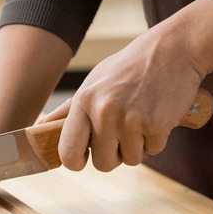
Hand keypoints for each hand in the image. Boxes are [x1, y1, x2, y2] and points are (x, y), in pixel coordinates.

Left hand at [40, 23, 205, 171]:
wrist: (173, 49)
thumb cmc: (129, 68)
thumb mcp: (93, 82)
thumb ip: (67, 111)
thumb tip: (39, 129)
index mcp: (84, 102)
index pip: (67, 153)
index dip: (76, 162)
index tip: (85, 157)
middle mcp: (104, 112)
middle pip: (102, 164)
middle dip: (113, 155)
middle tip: (121, 133)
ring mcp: (131, 119)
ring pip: (130, 160)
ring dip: (137, 146)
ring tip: (140, 118)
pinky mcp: (157, 125)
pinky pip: (153, 150)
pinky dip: (156, 139)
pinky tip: (156, 114)